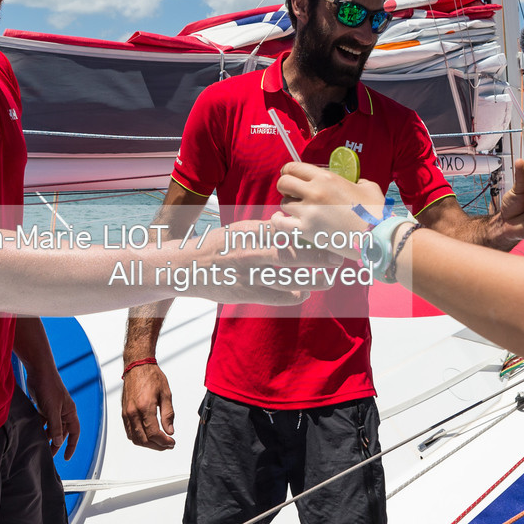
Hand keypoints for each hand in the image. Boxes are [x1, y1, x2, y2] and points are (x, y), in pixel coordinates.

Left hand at [25, 363, 79, 459]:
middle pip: (62, 432)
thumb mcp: (52, 410)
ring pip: (52, 426)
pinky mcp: (44, 405)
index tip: (66, 457)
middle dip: (56, 443)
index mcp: (70, 412)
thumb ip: (55, 427)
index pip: (75, 432)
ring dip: (47, 436)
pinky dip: (39, 427)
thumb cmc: (49, 388)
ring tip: (39, 446)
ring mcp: (53, 408)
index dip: (71, 445)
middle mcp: (63, 411)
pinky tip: (33, 433)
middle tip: (48, 455)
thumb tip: (58, 443)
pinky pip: (43, 420)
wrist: (39, 371)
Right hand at [121, 362, 174, 450]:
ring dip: (147, 444)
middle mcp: (133, 412)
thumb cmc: (151, 376)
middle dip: (157, 446)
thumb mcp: (166, 394)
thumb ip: (168, 414)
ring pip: (134, 438)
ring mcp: (126, 413)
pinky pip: (129, 431)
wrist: (137, 366)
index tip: (171, 442)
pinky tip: (148, 436)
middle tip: (167, 445)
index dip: (164, 442)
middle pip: (143, 439)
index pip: (153, 433)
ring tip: (159, 442)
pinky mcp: (123, 413)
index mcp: (145, 407)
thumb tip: (170, 430)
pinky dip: (138, 437)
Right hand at [212, 217, 346, 302]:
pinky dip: (293, 296)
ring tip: (328, 280)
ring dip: (312, 280)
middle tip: (337, 257)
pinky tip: (304, 294)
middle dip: (318, 256)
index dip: (310, 232)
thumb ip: (264, 230)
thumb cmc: (218, 245)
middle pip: (292, 254)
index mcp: (250, 231)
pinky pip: (276, 296)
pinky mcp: (245, 292)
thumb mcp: (239, 230)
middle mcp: (250, 251)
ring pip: (288, 278)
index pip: (286, 229)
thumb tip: (293, 226)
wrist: (186, 266)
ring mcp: (248, 273)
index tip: (329, 232)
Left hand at [275, 162, 385, 260]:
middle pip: (284, 183)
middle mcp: (314, 191)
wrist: (376, 236)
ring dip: (288, 204)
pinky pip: (280, 223)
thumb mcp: (368, 187)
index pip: (294, 167)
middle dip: (285, 186)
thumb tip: (354, 183)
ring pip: (283, 203)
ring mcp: (308, 212)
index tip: (289, 174)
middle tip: (291, 191)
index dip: (288, 170)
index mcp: (326, 178)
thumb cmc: (375, 211)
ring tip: (296, 208)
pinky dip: (278, 220)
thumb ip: (356, 181)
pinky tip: (281, 219)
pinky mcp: (306, 230)